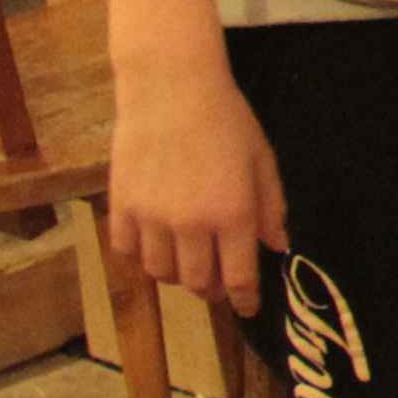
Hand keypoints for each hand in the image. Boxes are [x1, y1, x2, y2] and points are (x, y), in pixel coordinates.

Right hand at [109, 56, 285, 314]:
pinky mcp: (120, 207)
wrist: (170, 88)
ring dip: (177, 276)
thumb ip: (271, 207)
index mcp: (232, 214)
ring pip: (160, 272)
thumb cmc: (226, 119)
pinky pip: (126, 252)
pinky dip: (141, 257)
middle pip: (197, 282)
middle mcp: (189, 225)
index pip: (238, 276)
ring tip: (188, 264)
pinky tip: (154, 246)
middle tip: (218, 285)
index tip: (247, 308)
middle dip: (212, 290)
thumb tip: (277, 246)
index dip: (244, 299)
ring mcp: (150, 218)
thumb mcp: (262, 160)